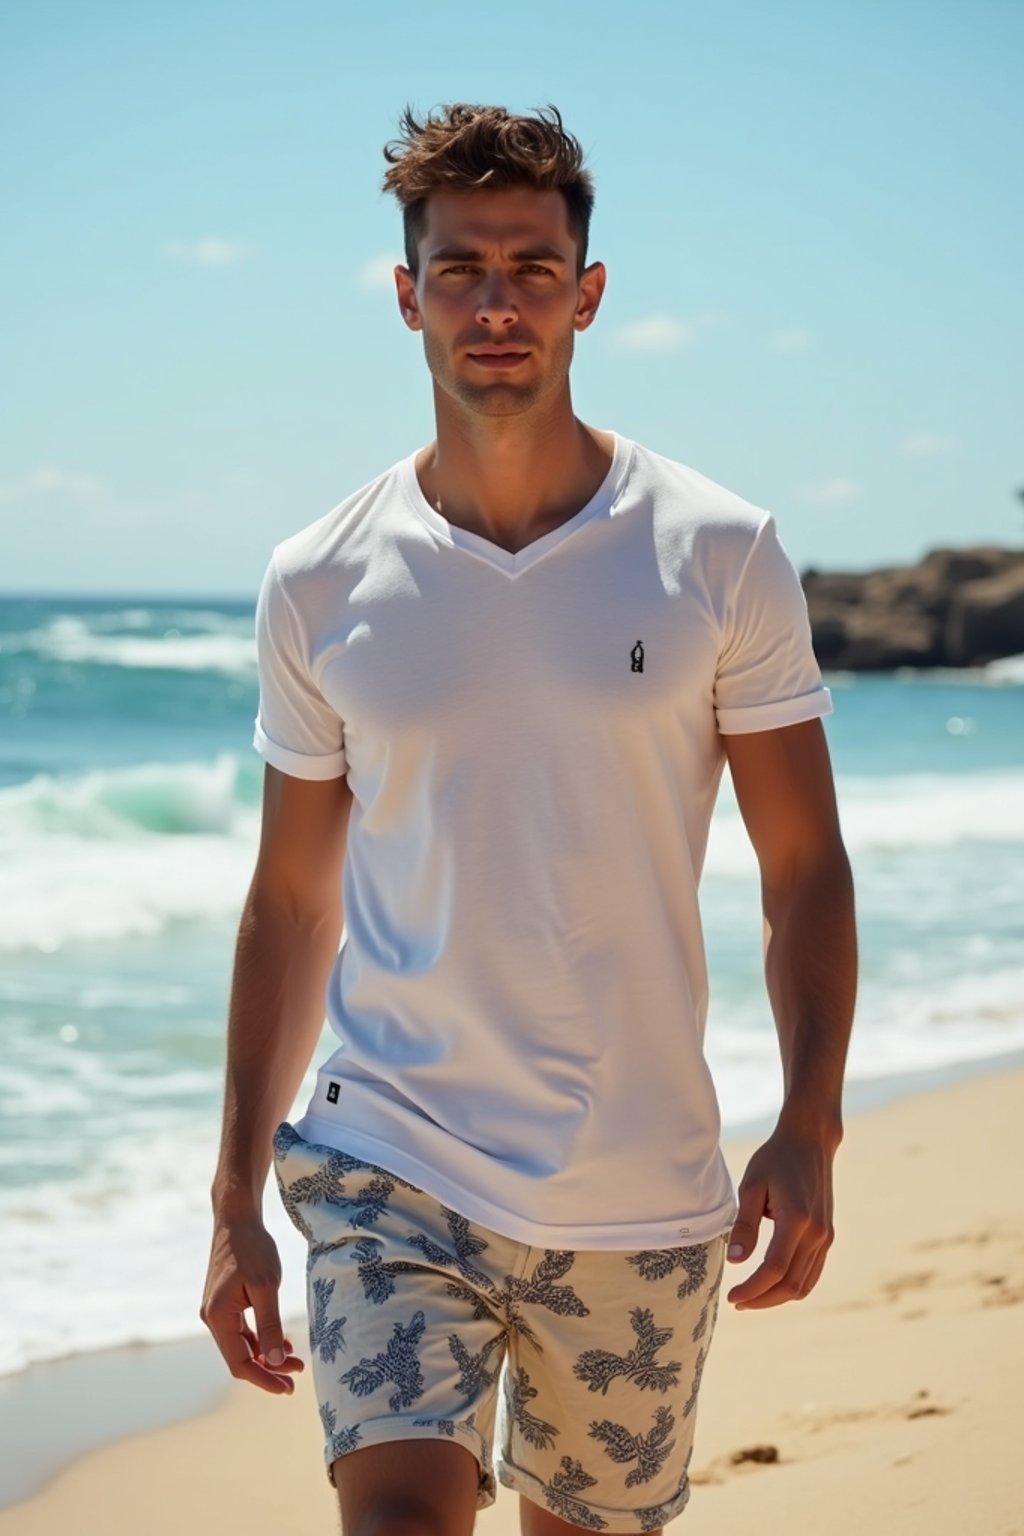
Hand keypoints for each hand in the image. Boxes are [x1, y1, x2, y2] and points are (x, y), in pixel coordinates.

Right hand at [201, 1213, 304, 1392]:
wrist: (237, 1219)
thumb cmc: (252, 1249)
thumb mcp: (266, 1287)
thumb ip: (270, 1326)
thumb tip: (277, 1362)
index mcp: (218, 1317)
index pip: (240, 1363)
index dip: (264, 1379)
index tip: (288, 1388)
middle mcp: (213, 1318)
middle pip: (240, 1357)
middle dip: (269, 1369)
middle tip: (296, 1378)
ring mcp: (217, 1311)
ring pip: (243, 1345)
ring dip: (267, 1355)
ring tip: (295, 1361)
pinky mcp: (225, 1303)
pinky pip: (243, 1330)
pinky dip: (261, 1339)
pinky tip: (283, 1341)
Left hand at [725, 1126, 836, 1308]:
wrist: (810, 1141)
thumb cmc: (775, 1159)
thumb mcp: (752, 1185)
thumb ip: (745, 1224)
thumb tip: (735, 1260)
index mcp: (796, 1219)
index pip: (774, 1269)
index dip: (752, 1289)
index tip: (731, 1296)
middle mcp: (816, 1233)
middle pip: (791, 1284)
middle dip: (762, 1300)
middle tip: (737, 1302)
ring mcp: (825, 1237)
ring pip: (804, 1284)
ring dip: (777, 1297)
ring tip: (751, 1297)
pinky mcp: (827, 1236)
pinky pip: (812, 1273)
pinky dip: (793, 1286)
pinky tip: (772, 1285)